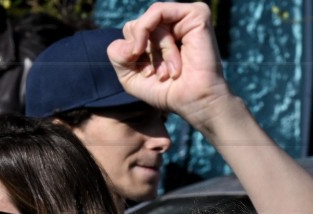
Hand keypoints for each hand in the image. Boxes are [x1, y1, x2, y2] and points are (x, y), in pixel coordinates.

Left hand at [107, 2, 230, 129]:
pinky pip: (158, 12)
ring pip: (148, 21)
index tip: (148, 76)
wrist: (194, 102)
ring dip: (155, 52)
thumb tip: (128, 40)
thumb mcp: (130, 77)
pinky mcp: (196, 13)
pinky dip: (157, 37)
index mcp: (158, 34)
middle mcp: (171, 22)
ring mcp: (183, 16)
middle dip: (144, 54)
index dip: (131, 56)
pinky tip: (168, 59)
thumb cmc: (166, 91)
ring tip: (170, 72)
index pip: (129, 32)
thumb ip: (117, 54)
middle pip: (135, 26)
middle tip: (161, 75)